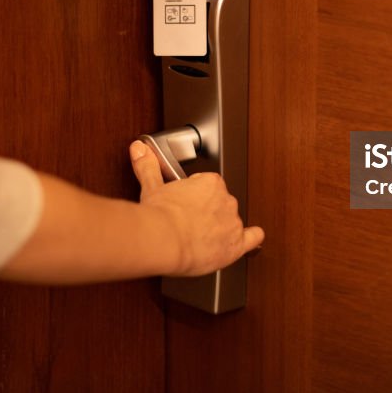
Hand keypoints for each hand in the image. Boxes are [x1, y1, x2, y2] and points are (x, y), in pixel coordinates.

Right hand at [129, 140, 263, 275]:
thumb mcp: (152, 186)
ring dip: (219, 227)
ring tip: (199, 237)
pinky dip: (252, 237)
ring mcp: (232, 222)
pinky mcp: (235, 244)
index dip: (195, 197)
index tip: (185, 204)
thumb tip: (139, 148)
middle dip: (207, 212)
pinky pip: (252, 238)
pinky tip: (248, 238)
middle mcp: (226, 199)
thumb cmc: (160, 214)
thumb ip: (148, 166)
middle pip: (220, 203)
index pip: (208, 186)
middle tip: (188, 222)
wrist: (164, 239)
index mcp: (210, 182)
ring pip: (230, 221)